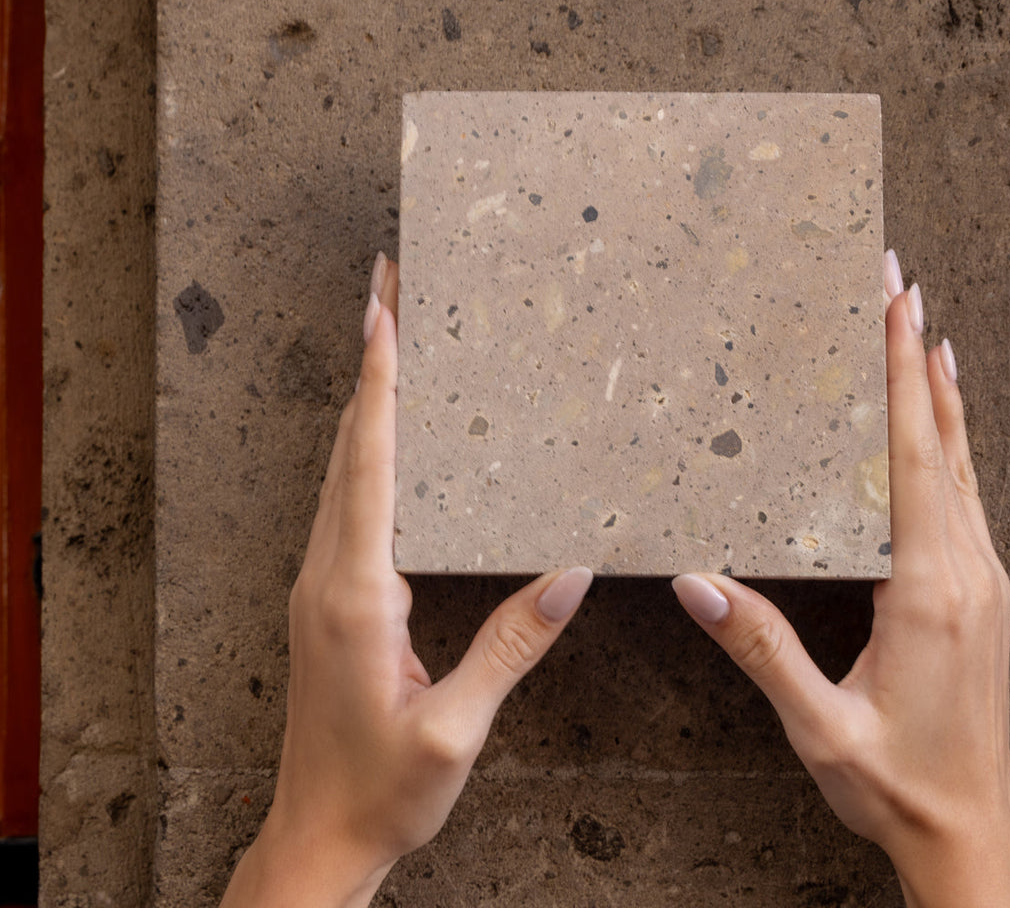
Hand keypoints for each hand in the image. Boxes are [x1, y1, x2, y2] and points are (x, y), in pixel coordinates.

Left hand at [221, 255, 592, 907]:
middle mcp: (329, 574)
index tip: (381, 313)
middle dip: (370, 361)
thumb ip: (513, 644)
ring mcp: (322, 583)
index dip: (379, 383)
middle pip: (349, 445)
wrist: (318, 836)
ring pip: (343, 468)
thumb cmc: (381, 790)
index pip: (369, 464)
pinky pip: (348, 500)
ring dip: (367, 399)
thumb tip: (572, 574)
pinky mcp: (331, 597)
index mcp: (355, 593)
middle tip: (388, 292)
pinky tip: (390, 434)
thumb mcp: (457, 726)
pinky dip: (367, 446)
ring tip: (392, 339)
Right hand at [672, 251, 1009, 907]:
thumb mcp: (818, 724)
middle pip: (942, 439)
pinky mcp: (983, 591)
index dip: (902, 376)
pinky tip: (944, 419)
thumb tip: (694, 580)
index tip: (895, 307)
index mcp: (927, 589)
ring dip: (939, 389)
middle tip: (900, 284)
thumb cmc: (893, 780)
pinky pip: (967, 491)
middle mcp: (966, 570)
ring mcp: (983, 579)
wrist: (969, 829)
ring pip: (961, 461)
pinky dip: (953, 438)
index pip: (913, 457)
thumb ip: (759, 648)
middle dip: (917, 354)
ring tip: (921, 328)